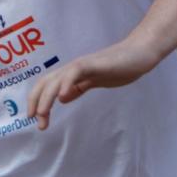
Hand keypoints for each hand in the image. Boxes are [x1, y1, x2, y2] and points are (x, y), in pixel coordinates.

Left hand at [25, 37, 161, 130]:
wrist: (140, 54)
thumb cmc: (120, 67)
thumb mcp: (95, 81)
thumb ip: (79, 88)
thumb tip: (62, 97)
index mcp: (72, 73)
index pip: (47, 85)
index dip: (37, 100)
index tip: (36, 119)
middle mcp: (73, 68)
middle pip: (46, 82)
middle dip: (37, 102)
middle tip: (36, 122)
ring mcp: (82, 65)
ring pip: (56, 79)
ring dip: (46, 97)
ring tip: (42, 114)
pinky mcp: (94, 64)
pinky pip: (76, 72)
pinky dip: (66, 83)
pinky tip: (62, 96)